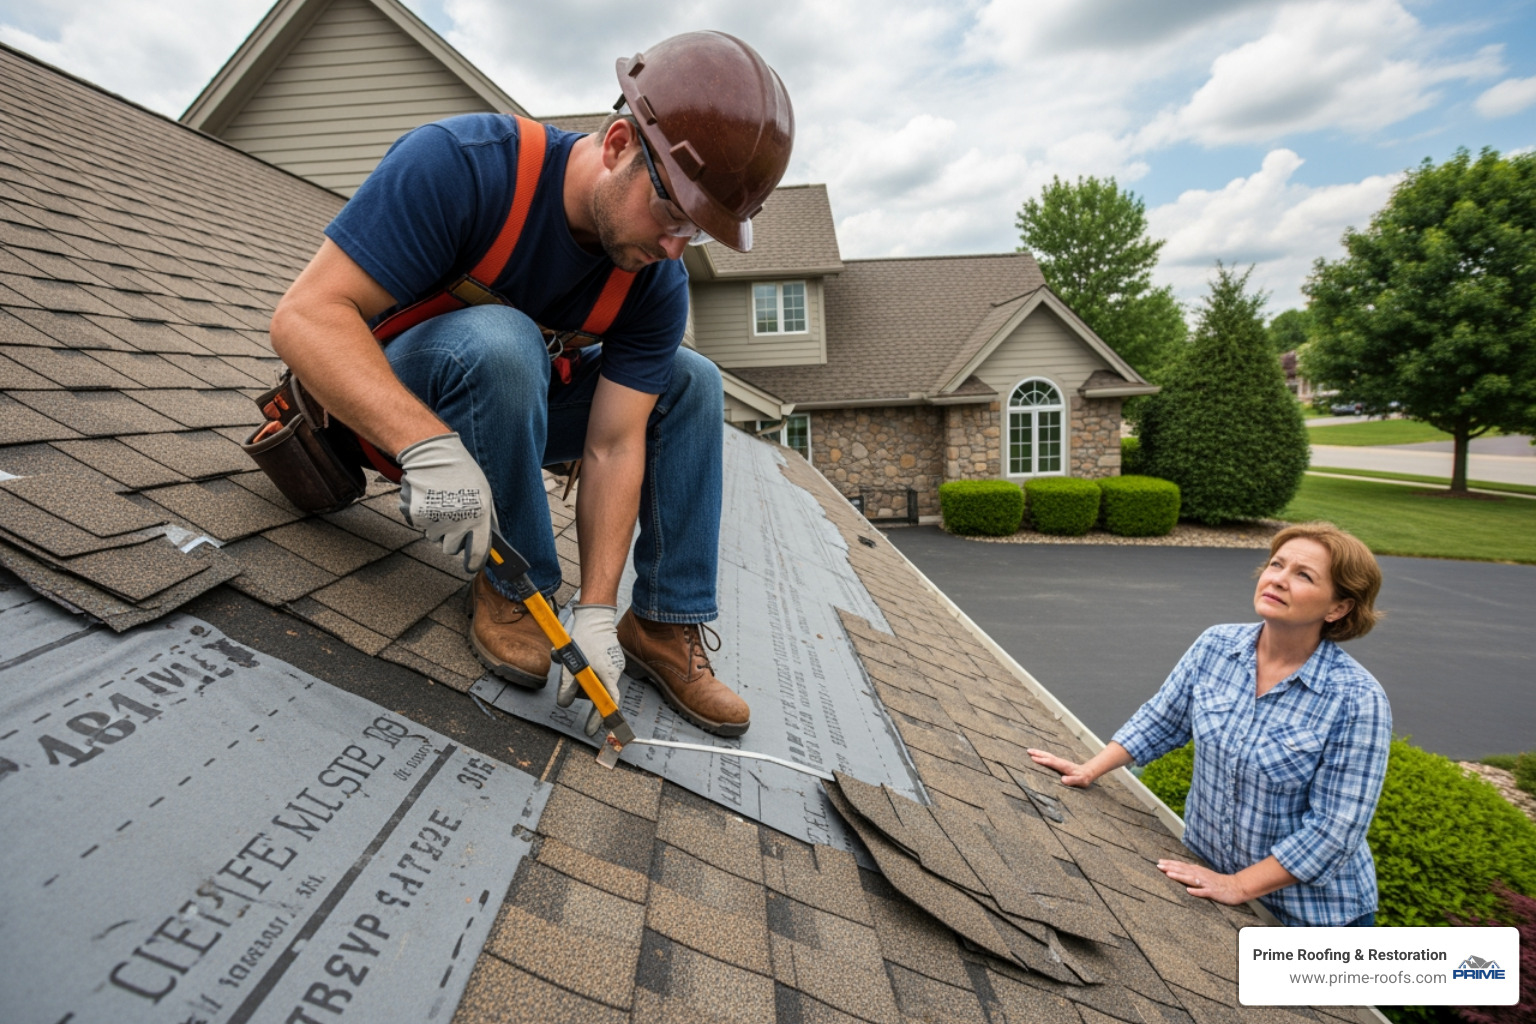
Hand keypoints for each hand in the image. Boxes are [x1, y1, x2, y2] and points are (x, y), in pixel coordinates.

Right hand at [396, 433, 496, 572]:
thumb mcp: (484, 494)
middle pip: (451, 549)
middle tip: (454, 520)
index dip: (474, 563)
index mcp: (478, 517)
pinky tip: (428, 499)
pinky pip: (420, 526)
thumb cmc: (463, 474)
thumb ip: (486, 520)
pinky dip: (423, 517)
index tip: (472, 566)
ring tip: (441, 504)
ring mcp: (435, 520)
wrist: (433, 455)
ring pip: (435, 538)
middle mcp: (457, 522)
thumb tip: (492, 544)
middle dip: (453, 539)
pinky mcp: (417, 516)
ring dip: (437, 527)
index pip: (477, 553)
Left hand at [555, 603, 624, 736]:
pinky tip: (576, 656)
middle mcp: (615, 671)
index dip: (601, 718)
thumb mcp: (572, 664)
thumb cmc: (584, 639)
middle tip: (570, 692)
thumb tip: (563, 704)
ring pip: (596, 681)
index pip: (608, 703)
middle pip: (599, 693)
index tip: (592, 730)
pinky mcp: (610, 657)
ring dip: (581, 679)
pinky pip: (597, 671)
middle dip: (583, 693)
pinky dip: (586, 670)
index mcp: (609, 675)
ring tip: (568, 663)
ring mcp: (614, 664)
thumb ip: (568, 685)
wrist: (595, 616)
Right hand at [1028, 748, 1095, 787]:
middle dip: (1038, 753)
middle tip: (1028, 751)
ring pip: (1048, 755)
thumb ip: (1072, 780)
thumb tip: (1062, 780)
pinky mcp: (1059, 762)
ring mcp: (1060, 761)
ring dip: (1039, 753)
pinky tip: (1038, 755)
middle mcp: (1061, 762)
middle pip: (1048, 756)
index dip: (1043, 761)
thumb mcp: (1081, 781)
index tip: (1033, 759)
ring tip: (1030, 751)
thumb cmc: (1084, 778)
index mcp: (1064, 766)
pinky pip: (1049, 757)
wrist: (1088, 772)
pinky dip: (1042, 755)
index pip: (1052, 762)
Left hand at [1156, 860, 1248, 904]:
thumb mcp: (1204, 875)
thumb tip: (1179, 870)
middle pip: (1184, 870)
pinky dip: (1196, 891)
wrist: (1236, 887)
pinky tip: (1188, 891)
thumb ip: (1192, 873)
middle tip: (1158, 865)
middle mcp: (1201, 875)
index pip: (1182, 866)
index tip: (1159, 862)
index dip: (1170, 864)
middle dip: (1171, 867)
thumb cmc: (1219, 882)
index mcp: (1198, 871)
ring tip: (1169, 874)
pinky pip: (1204, 892)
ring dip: (1180, 876)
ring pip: (1191, 879)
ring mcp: (1206, 883)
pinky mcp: (1213, 892)